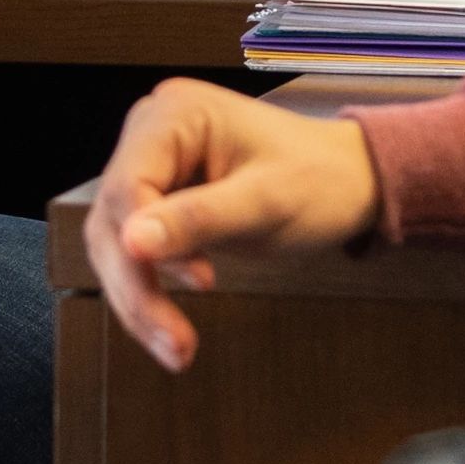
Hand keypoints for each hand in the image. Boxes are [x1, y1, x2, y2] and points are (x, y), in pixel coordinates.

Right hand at [81, 82, 385, 369]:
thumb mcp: (267, 202)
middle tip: (176, 346)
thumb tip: (131, 242)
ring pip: (115, 243)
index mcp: (173, 115)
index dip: (146, 242)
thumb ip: (198, 219)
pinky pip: (135, 250)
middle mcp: (150, 133)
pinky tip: (172, 325)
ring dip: (139, 299)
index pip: (127, 185)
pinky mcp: (158, 198)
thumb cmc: (320, 180)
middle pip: (113, 219)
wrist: (351, 182)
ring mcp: (151, 165)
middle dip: (138, 287)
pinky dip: (150, 290)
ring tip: (176, 348)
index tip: (201, 283)